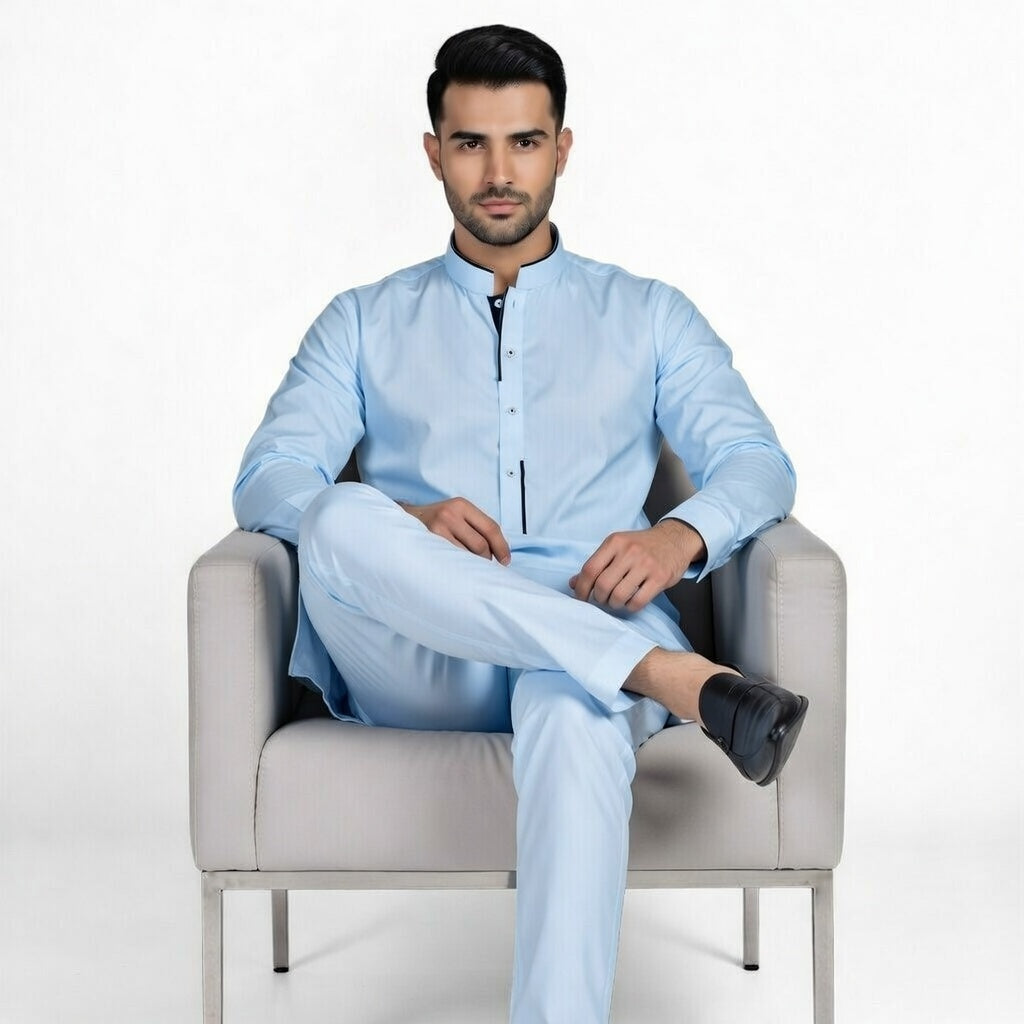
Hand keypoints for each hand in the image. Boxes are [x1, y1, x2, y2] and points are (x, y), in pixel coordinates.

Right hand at [398, 497, 510, 564]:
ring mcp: (437, 527)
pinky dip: (458, 567)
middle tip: (484, 568)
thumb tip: (499, 553)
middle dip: (486, 560)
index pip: (491, 528)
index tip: (505, 561)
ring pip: (467, 555)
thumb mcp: (455, 515)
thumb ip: (475, 528)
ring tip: (468, 567)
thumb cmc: (434, 522)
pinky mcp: (428, 541)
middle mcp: (450, 513)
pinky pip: (452, 560)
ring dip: (472, 565)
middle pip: (481, 544)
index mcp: (461, 505)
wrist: (401, 521)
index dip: (502, 547)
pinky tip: (456, 569)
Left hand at [569, 520, 706, 611]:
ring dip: (614, 604)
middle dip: (598, 598)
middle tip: (603, 599)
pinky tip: (630, 602)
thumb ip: (596, 564)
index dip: (581, 588)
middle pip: (602, 585)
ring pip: (619, 596)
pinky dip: (630, 607)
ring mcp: (646, 564)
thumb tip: (573, 583)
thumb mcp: (617, 547)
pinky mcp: (660, 577)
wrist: (675, 539)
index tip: (580, 598)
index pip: (589, 569)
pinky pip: (638, 602)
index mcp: (614, 542)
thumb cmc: (641, 545)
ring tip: (616, 600)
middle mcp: (629, 551)